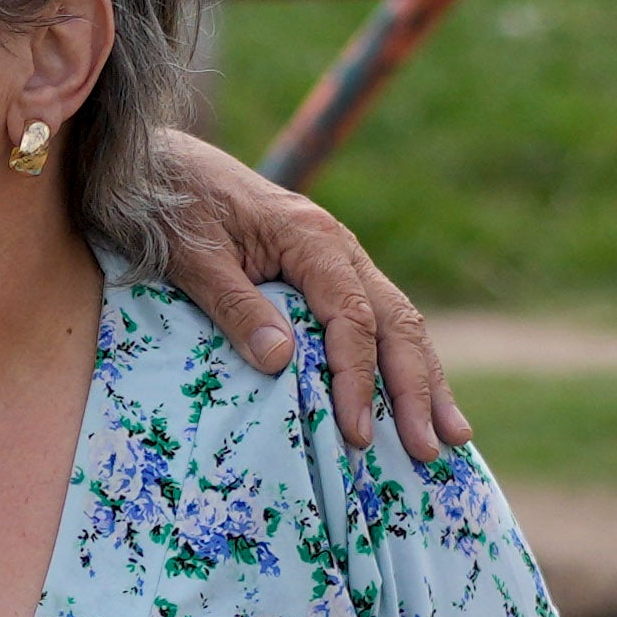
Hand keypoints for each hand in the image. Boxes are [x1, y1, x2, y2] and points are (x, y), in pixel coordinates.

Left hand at [150, 139, 461, 462]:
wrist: (163, 165)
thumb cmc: (173, 207)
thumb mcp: (192, 256)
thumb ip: (235, 305)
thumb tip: (281, 361)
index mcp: (311, 237)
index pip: (352, 317)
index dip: (357, 378)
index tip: (356, 432)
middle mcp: (338, 246)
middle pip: (395, 322)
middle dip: (416, 390)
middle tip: (429, 450)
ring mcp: (339, 258)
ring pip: (399, 322)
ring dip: (426, 380)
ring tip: (453, 436)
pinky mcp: (328, 273)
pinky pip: (378, 320)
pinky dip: (402, 363)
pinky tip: (418, 400)